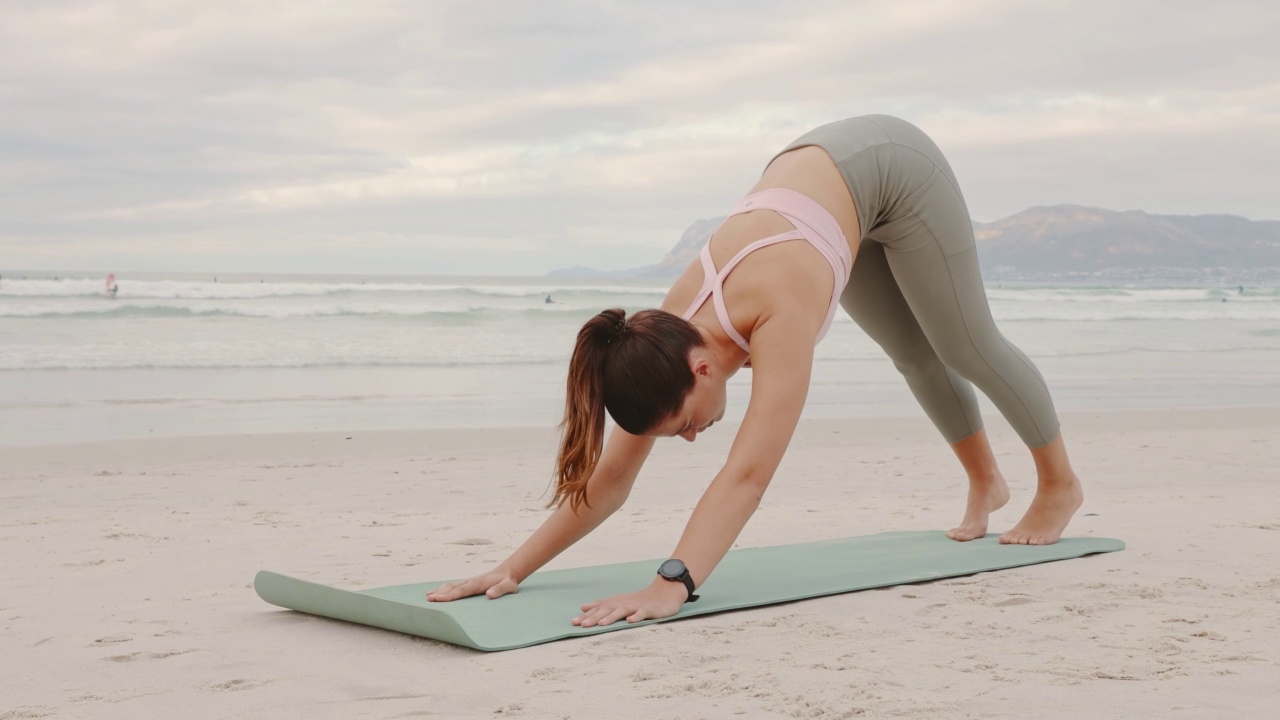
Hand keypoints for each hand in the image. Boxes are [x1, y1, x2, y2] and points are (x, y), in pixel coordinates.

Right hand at [426, 569, 518, 601]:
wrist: (508, 571)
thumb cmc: (508, 582)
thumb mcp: (508, 586)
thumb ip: (499, 590)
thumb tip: (489, 594)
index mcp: (478, 583)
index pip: (461, 591)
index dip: (449, 595)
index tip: (438, 599)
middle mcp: (471, 581)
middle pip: (453, 588)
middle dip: (440, 593)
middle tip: (428, 599)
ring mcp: (468, 581)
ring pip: (451, 586)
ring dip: (439, 590)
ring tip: (428, 596)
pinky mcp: (468, 583)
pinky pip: (454, 586)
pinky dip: (444, 588)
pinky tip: (437, 592)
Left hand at [572, 579, 687, 626]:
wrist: (665, 593)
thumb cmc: (640, 600)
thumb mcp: (619, 602)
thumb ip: (602, 606)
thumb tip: (583, 608)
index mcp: (617, 602)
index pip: (599, 608)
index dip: (587, 615)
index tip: (573, 623)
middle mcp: (624, 603)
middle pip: (607, 609)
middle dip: (594, 617)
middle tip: (581, 625)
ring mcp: (637, 606)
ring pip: (622, 611)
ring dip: (611, 617)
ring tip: (601, 624)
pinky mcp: (649, 610)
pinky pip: (642, 613)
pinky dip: (636, 617)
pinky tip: (630, 621)